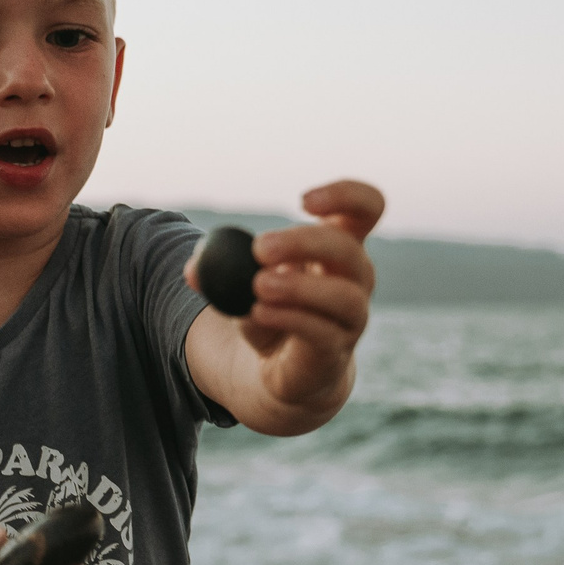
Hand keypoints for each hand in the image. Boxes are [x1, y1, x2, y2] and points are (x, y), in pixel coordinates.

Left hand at [190, 180, 382, 408]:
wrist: (278, 368)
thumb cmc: (270, 309)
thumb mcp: (242, 281)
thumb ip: (222, 269)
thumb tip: (195, 268)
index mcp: (341, 246)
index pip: (367, 207)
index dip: (344, 196)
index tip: (302, 201)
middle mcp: (356, 279)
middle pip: (349, 249)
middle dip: (304, 243)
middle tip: (260, 248)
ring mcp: (352, 318)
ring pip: (345, 297)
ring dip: (299, 287)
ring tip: (259, 285)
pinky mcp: (335, 352)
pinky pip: (321, 332)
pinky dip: (289, 317)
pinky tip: (258, 311)